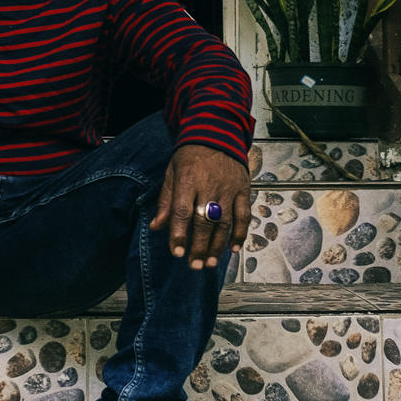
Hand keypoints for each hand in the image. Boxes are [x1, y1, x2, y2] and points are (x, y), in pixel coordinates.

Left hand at [149, 145, 253, 270]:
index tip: (177, 253)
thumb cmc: (191, 157)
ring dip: (218, 245)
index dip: (179, 234)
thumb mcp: (172, 173)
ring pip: (224, 222)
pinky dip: (240, 233)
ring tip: (211, 263)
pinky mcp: (244, 190)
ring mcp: (229, 188)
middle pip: (204, 220)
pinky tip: (233, 249)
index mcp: (188, 180)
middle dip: (199, 246)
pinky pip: (243, 215)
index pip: (183, 211)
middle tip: (195, 265)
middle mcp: (210, 185)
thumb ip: (166, 201)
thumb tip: (156, 227)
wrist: (218, 135)